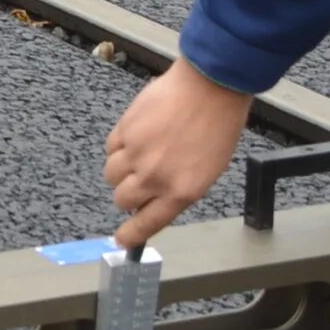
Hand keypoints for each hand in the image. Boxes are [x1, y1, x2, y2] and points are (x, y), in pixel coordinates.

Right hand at [104, 58, 255, 247]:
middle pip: (122, 199)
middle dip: (128, 194)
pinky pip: (111, 147)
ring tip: (138, 155)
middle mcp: (155, 176)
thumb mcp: (207, 171)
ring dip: (121, 170)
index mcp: (181, 191)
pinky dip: (120, 146)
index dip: (131, 235)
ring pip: (111, 174)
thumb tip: (154, 198)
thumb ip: (178, 188)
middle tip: (139, 182)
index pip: (147, 224)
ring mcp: (137, 152)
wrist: (210, 87)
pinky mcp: (125, 129)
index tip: (122, 241)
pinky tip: (137, 136)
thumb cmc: (217, 126)